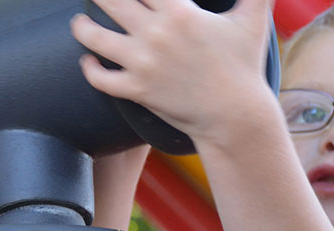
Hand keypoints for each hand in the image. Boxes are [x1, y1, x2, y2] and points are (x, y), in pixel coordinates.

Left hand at [71, 0, 279, 145]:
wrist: (235, 115)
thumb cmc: (244, 66)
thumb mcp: (253, 20)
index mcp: (180, 13)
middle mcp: (156, 35)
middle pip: (110, 1)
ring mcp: (143, 64)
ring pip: (94, 37)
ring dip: (81, 27)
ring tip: (79, 21)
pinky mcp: (136, 90)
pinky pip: (100, 78)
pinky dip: (89, 68)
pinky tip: (87, 59)